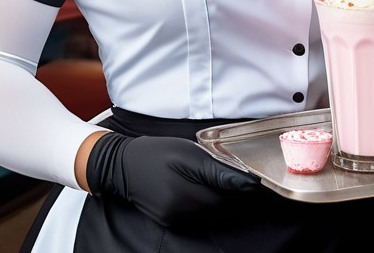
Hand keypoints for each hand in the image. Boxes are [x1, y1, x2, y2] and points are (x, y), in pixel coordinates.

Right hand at [86, 131, 261, 228]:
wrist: (122, 166)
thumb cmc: (156, 153)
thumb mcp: (187, 152)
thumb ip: (217, 170)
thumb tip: (246, 183)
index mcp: (185, 193)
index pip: (226, 199)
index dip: (240, 190)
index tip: (251, 179)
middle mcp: (180, 212)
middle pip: (219, 210)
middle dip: (230, 196)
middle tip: (236, 178)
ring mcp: (174, 219)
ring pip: (209, 214)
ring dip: (218, 201)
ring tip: (218, 182)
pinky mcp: (169, 221)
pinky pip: (196, 216)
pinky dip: (203, 204)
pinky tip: (201, 190)